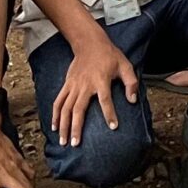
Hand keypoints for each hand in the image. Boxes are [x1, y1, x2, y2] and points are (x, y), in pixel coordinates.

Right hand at [49, 29, 141, 147]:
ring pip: (65, 108)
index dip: (109, 114)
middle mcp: (85, 85)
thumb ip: (131, 83)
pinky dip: (55, 115)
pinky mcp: (67, 84)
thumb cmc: (110, 56)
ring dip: (63, 125)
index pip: (105, 100)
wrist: (90, 43)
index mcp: (101, 80)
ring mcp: (74, 85)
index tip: (113, 127)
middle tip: (75, 144)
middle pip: (78, 109)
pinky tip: (54, 127)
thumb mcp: (125, 65)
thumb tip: (133, 100)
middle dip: (76, 128)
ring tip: (64, 141)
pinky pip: (58, 101)